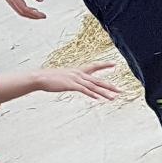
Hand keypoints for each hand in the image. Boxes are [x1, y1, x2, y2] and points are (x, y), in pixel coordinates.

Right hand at [0, 0, 44, 17]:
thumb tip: (41, 0)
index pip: (24, 9)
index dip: (34, 14)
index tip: (43, 15)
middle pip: (21, 12)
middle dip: (32, 16)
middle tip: (42, 16)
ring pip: (18, 10)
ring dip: (28, 13)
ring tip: (37, 13)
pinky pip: (16, 6)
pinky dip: (24, 9)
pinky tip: (30, 8)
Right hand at [0, 62, 122, 103]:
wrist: (40, 78)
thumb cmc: (51, 79)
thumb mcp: (65, 79)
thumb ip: (74, 81)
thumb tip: (78, 84)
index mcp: (78, 71)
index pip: (94, 66)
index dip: (105, 65)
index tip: (114, 64)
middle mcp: (79, 74)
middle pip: (98, 80)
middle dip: (110, 86)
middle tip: (121, 90)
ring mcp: (75, 79)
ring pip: (93, 86)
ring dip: (104, 93)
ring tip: (114, 98)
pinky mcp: (71, 85)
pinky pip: (84, 90)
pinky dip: (92, 94)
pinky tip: (99, 98)